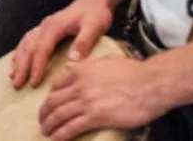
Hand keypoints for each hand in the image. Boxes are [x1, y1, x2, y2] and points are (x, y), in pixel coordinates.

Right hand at [11, 0, 113, 89]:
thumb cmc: (96, 13)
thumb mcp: (94, 27)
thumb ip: (83, 42)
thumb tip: (72, 61)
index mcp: (55, 26)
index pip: (41, 49)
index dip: (37, 66)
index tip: (34, 83)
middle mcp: (45, 26)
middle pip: (28, 47)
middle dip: (22, 67)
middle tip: (17, 84)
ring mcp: (44, 27)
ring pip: (25, 43)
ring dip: (18, 60)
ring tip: (13, 75)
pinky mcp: (46, 29)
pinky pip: (28, 40)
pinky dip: (20, 51)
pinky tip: (16, 60)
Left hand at [38, 55, 166, 140]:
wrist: (150, 83)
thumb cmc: (134, 72)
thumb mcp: (107, 60)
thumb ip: (89, 64)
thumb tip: (76, 64)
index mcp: (81, 70)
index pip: (57, 84)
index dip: (50, 96)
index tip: (49, 104)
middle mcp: (79, 85)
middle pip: (53, 101)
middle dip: (44, 113)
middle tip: (42, 120)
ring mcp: (86, 101)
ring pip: (59, 115)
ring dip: (49, 125)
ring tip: (46, 131)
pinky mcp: (95, 116)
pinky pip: (71, 127)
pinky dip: (61, 134)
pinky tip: (57, 139)